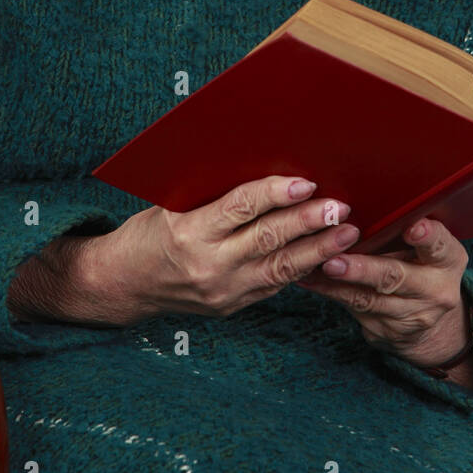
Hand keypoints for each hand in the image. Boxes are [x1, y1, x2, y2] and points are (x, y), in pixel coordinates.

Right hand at [75, 176, 361, 325]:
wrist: (124, 284)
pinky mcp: (233, 307)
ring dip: (318, 250)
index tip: (306, 183)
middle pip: (268, 240)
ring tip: (348, 233)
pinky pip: (274, 286)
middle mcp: (208, 265)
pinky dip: (302, 269)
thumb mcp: (173, 205)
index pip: (240, 208)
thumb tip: (267, 165)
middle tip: (341, 208)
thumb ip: (215, 193)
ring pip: (280, 269)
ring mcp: (223, 291)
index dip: (275, 194)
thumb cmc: (150, 233)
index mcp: (188, 232)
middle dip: (309, 223)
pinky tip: (327, 256)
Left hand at [296, 217, 472, 371]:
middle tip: (335, 260)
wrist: (433, 327)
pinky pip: (352, 309)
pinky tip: (309, 280)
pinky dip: (329, 293)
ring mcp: (409, 316)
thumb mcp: (430, 249)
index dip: (427, 237)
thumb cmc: (424, 266)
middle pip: (396, 277)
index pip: (440, 245)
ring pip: (367, 299)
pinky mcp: (384, 331)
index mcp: (448, 261)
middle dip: (363, 270)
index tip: (413, 227)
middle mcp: (434, 291)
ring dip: (336, 283)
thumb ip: (407, 228)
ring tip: (313, 269)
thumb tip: (366, 197)